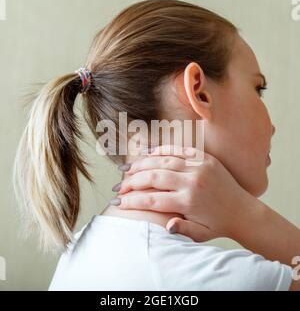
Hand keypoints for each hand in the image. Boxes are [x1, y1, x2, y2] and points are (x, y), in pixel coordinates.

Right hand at [114, 145, 254, 241]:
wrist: (243, 211)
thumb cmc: (218, 225)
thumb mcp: (200, 235)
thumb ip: (181, 230)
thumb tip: (165, 225)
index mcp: (189, 202)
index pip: (151, 199)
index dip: (131, 201)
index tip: (116, 202)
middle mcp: (192, 181)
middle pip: (152, 177)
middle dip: (131, 182)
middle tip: (118, 186)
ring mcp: (199, 166)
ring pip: (162, 160)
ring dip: (141, 164)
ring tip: (126, 169)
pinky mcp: (204, 157)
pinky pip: (177, 150)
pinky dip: (160, 150)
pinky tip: (146, 153)